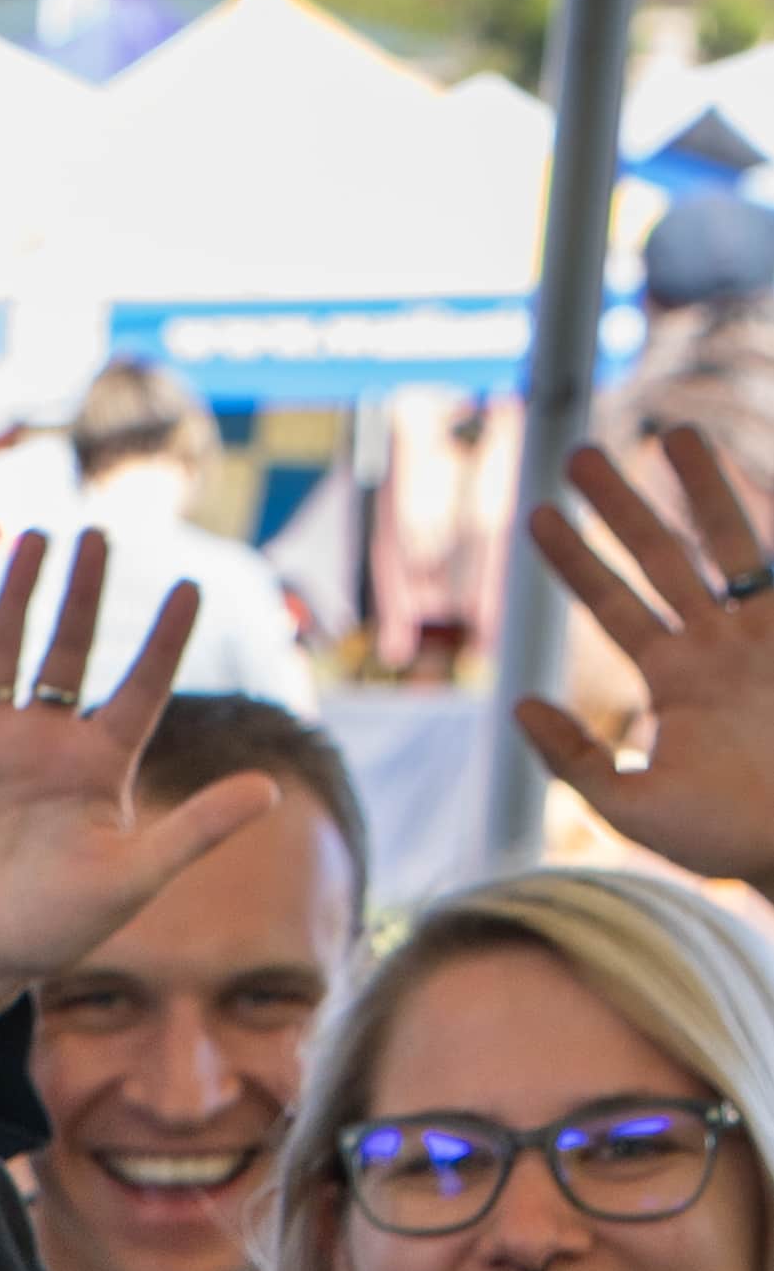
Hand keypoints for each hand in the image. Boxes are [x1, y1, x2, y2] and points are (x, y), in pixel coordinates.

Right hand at [0, 520, 247, 1003]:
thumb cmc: (49, 932)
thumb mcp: (131, 881)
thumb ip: (195, 832)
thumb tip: (272, 791)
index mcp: (99, 767)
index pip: (141, 688)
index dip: (166, 639)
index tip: (190, 585)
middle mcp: (45, 744)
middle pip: (69, 651)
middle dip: (83, 593)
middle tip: (96, 532)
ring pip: (3, 652)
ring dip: (17, 595)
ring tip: (33, 537)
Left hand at [522, 428, 773, 882]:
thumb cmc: (724, 838)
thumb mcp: (630, 806)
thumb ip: (573, 759)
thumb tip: (521, 705)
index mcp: (675, 680)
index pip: (612, 604)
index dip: (575, 560)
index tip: (534, 517)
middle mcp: (716, 644)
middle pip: (659, 556)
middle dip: (620, 506)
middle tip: (577, 454)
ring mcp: (765, 632)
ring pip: (727, 539)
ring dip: (701, 486)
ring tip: (673, 432)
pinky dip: (766, 511)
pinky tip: (760, 472)